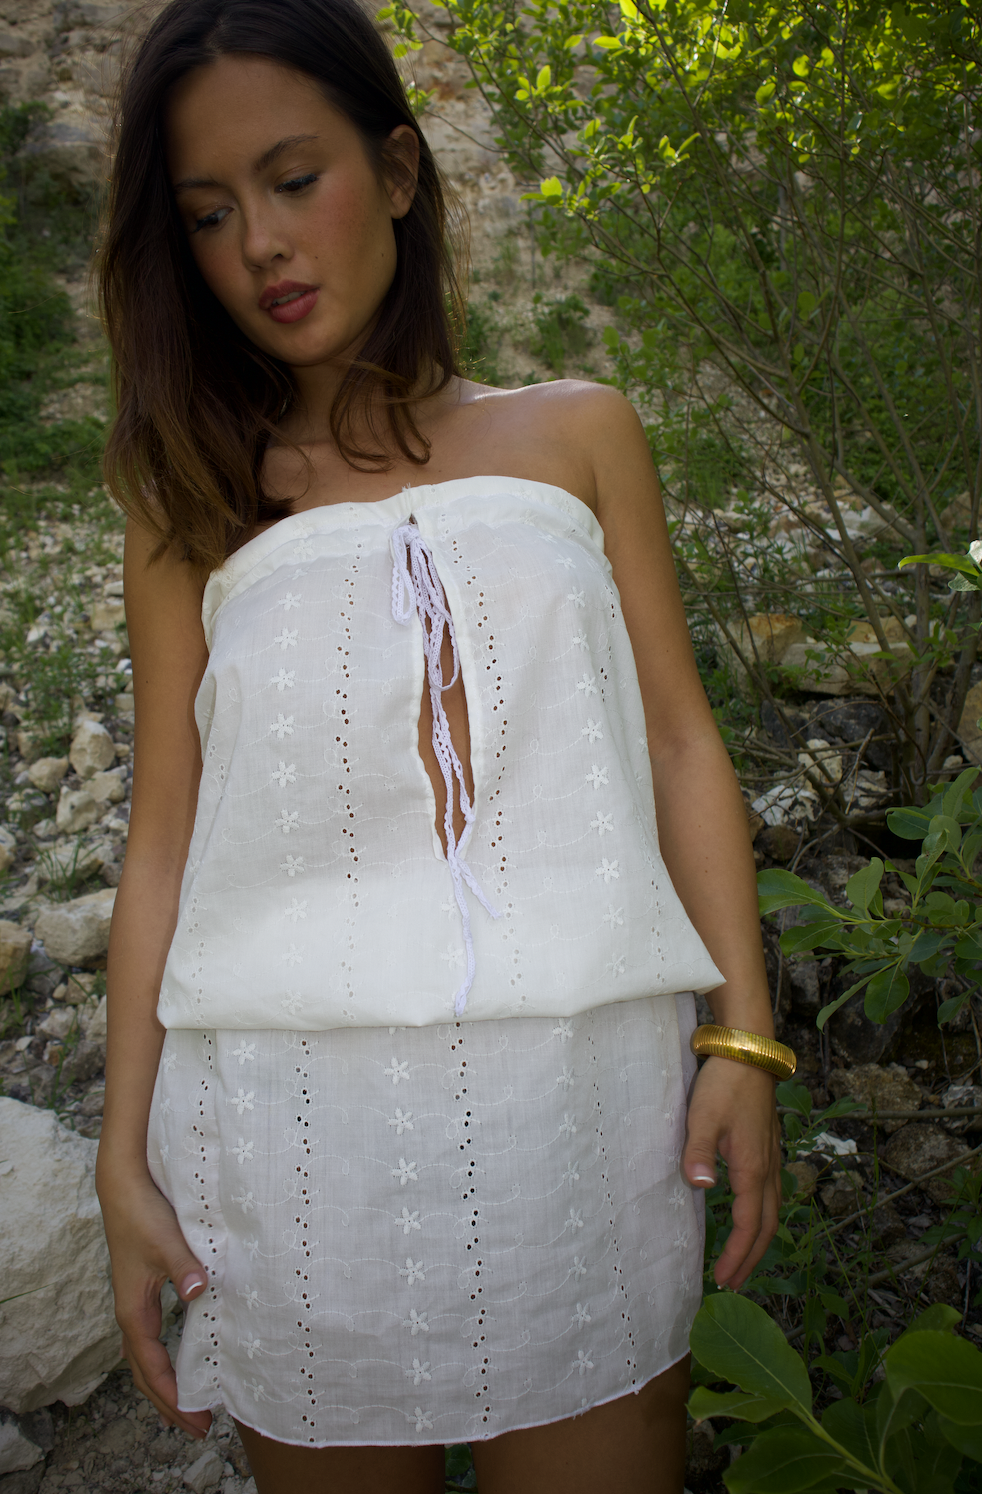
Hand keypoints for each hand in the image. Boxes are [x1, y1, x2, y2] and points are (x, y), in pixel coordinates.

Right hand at [97, 1167, 212, 1438]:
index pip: (151, 1365)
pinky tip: (181, 1361)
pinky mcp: (142, 1291)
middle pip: (144, 1372)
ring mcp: (134, 1303)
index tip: (192, 1417)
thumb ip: (185, 1266)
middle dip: (168, 1402)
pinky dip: (162, 1360)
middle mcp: (131, 1312)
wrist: (125, 1187)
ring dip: (164, 1385)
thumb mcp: (167, 1240)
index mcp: (133, 1309)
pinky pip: (149, 1340)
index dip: (171, 1394)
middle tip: (196, 1429)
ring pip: (145, 1357)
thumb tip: (199, 1292)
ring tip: (187, 1409)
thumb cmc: (145, 1213)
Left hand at [681, 1056, 781, 1289]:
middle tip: (734, 1282)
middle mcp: (768, 1167)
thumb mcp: (702, 1117)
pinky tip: (749, 1212)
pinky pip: (770, 1191)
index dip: (738, 1255)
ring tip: (743, 1257)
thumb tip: (702, 1188)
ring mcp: (771, 1155)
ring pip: (772, 1209)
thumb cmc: (724, 1083)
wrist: (749, 1050)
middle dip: (752, 1257)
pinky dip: (762, 1214)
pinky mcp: (767, 1144)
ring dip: (759, 1238)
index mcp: (753, 1168)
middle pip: (767, 1225)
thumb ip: (698, 1153)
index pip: (750, 1226)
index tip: (722, 1279)